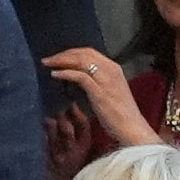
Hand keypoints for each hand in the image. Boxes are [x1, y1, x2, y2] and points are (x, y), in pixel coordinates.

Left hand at [40, 47, 155, 151]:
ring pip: (81, 61)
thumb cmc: (119, 113)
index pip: (89, 52)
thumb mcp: (108, 90)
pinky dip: (65, 73)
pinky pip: (80, 77)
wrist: (131, 127)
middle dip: (63, 54)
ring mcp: (106, 80)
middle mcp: (111, 70)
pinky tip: (54, 75)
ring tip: (47, 64)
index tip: (57, 58)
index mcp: (113, 68)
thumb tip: (76, 77)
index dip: (71, 52)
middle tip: (47, 60)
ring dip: (61, 61)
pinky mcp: (99, 91)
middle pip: (83, 54)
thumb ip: (96, 81)